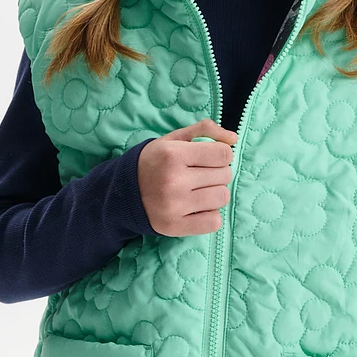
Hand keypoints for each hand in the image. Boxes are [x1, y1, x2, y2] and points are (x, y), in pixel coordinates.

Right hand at [138, 118, 238, 236]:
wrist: (123, 192)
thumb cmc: (154, 162)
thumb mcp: (173, 139)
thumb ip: (204, 130)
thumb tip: (234, 139)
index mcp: (173, 154)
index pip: (223, 154)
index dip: (221, 155)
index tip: (210, 158)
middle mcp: (174, 180)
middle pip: (225, 175)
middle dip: (218, 173)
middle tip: (201, 175)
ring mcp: (175, 206)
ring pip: (222, 198)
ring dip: (216, 194)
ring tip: (200, 191)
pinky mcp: (175, 226)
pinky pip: (214, 222)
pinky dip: (211, 215)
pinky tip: (197, 208)